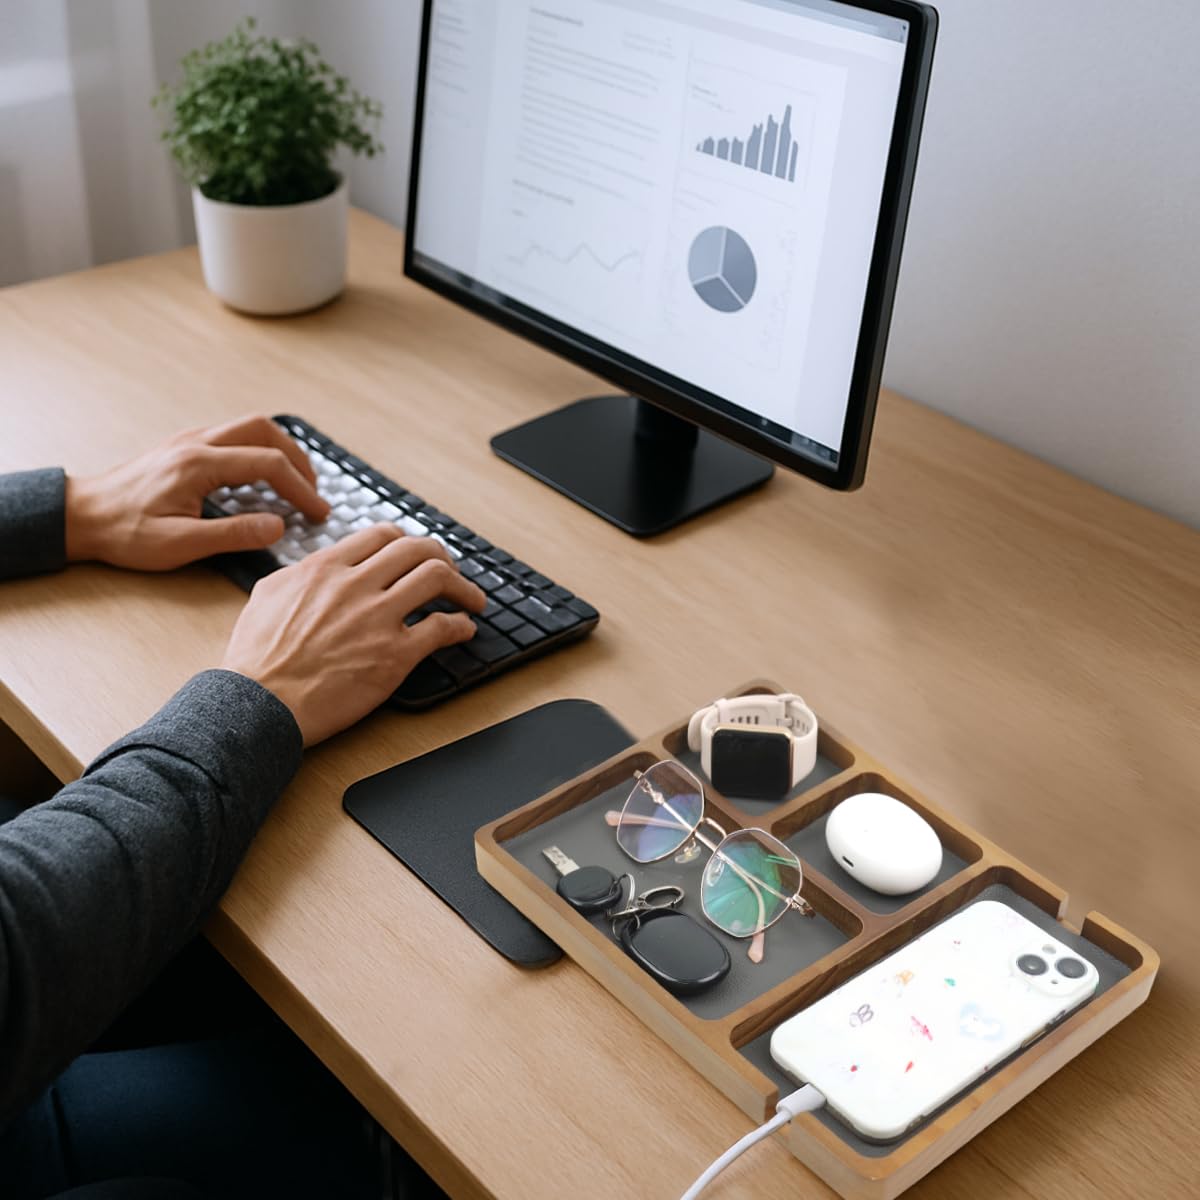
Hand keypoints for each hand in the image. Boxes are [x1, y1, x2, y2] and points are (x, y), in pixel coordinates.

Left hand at [65, 414, 329, 570]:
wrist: (80, 516)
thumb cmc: (124, 533)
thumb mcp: (180, 544)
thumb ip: (233, 534)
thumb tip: (278, 526)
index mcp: (198, 464)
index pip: (268, 464)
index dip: (301, 489)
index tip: (318, 512)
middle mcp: (196, 443)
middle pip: (264, 429)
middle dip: (297, 458)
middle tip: (313, 490)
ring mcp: (189, 440)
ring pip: (249, 427)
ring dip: (279, 449)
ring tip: (295, 481)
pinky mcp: (184, 447)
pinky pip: (233, 436)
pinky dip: (258, 450)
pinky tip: (261, 477)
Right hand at [221, 525, 486, 744]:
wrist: (258, 704)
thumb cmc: (256, 659)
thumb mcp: (268, 596)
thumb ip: (299, 574)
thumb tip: (315, 566)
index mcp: (325, 568)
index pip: (382, 535)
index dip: (407, 542)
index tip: (416, 554)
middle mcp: (355, 585)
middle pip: (418, 549)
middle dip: (442, 557)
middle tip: (451, 572)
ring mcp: (377, 618)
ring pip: (437, 578)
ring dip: (463, 587)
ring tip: (472, 599)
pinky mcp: (394, 654)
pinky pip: (442, 627)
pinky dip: (460, 625)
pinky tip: (463, 630)